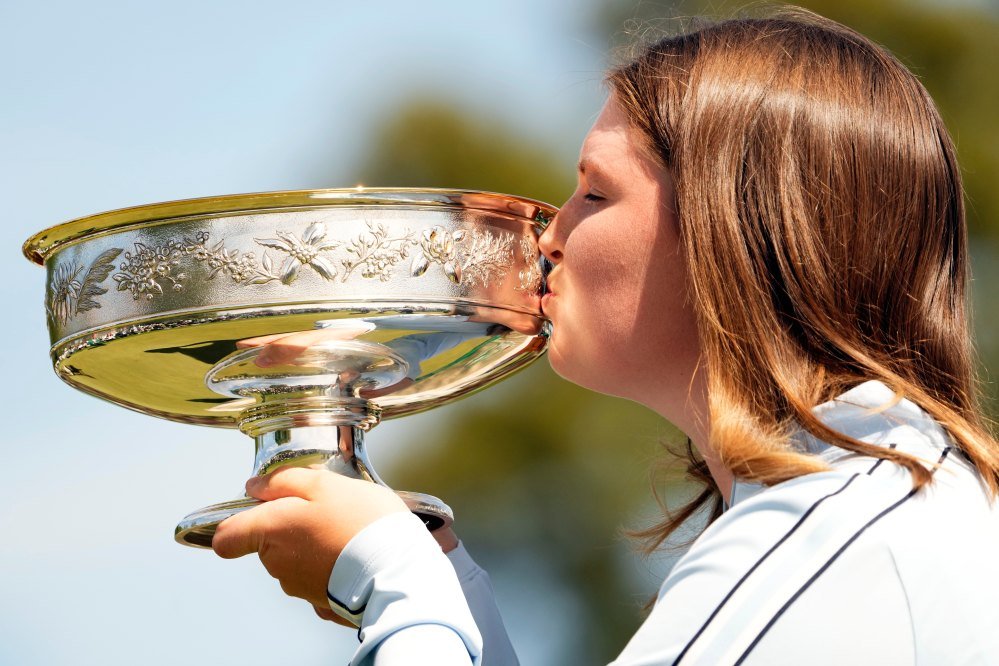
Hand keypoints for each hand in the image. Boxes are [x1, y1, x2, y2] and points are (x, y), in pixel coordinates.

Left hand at [212, 467, 408, 609]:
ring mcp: (298, 586)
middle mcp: (276, 564)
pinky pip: (317, 577)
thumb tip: (254, 486)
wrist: (396, 568)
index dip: (238, 521)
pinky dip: (330, 565)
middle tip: (326, 510)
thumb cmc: (360, 522)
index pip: (226, 537)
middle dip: (290, 526)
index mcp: (270, 532)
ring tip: (346, 531)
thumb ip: (283, 481)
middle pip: (267, 543)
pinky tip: (353, 554)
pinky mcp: (320, 600)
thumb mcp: (324, 483)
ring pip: (293, 559)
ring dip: (312, 544)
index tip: (262, 507)